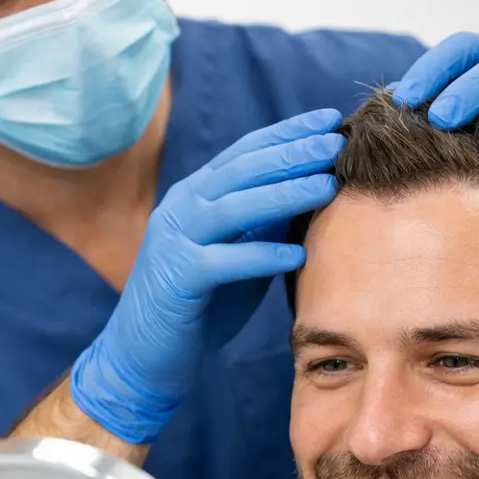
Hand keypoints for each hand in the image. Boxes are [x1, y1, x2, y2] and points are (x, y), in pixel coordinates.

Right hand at [70, 111, 343, 442]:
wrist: (143, 357)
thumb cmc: (199, 308)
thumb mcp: (237, 256)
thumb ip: (262, 226)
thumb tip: (310, 192)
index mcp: (195, 197)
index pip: (245, 153)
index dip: (287, 133)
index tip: (329, 121)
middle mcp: (181, 209)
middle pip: (242, 170)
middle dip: (291, 152)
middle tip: (335, 141)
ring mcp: (175, 242)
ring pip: (233, 207)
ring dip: (283, 193)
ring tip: (327, 185)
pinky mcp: (176, 280)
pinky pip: (223, 262)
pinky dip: (260, 256)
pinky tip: (297, 253)